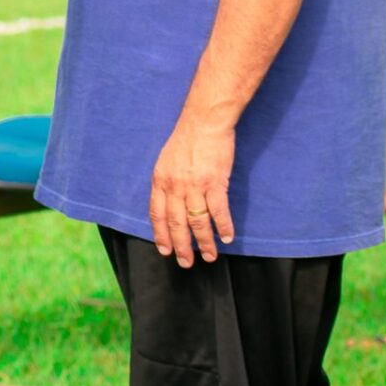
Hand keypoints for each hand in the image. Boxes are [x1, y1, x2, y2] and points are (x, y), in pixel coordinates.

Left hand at [149, 115, 235, 265]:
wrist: (204, 122)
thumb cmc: (186, 139)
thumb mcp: (166, 161)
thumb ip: (167, 182)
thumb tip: (170, 203)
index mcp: (160, 180)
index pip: (157, 214)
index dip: (161, 235)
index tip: (165, 250)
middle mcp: (175, 186)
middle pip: (176, 223)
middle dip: (181, 246)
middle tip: (186, 262)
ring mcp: (195, 185)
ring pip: (198, 222)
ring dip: (204, 242)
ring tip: (210, 256)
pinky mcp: (215, 183)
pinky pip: (219, 211)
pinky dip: (224, 226)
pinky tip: (227, 236)